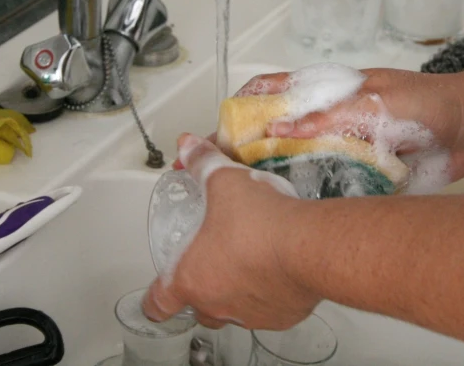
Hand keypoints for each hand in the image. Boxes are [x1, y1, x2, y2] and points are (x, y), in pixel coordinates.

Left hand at [143, 133, 319, 329]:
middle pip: (199, 309)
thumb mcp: (223, 182)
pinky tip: (279, 268)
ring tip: (251, 261)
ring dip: (237, 291)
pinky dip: (270, 293)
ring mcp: (250, 314)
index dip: (155, 301)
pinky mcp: (283, 317)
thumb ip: (202, 164)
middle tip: (213, 264)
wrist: (309, 246)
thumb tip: (188, 145)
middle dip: (202, 289)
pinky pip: (269, 309)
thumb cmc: (260, 222)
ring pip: (235, 311)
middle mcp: (217, 305)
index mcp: (192, 279)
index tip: (157, 298)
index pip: (158, 304)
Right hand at [236, 67, 463, 182]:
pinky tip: (290, 217)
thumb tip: (278, 129)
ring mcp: (339, 149)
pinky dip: (307, 200)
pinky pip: (324, 188)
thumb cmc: (426, 104)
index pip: (269, 94)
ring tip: (247, 204)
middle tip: (222, 181)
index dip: (239, 112)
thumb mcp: (374, 103)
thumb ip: (329, 117)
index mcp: (325, 92)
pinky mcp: (356, 176)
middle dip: (245, 153)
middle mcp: (326, 121)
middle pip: (273, 135)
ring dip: (273, 181)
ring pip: (295, 165)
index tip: (215, 137)